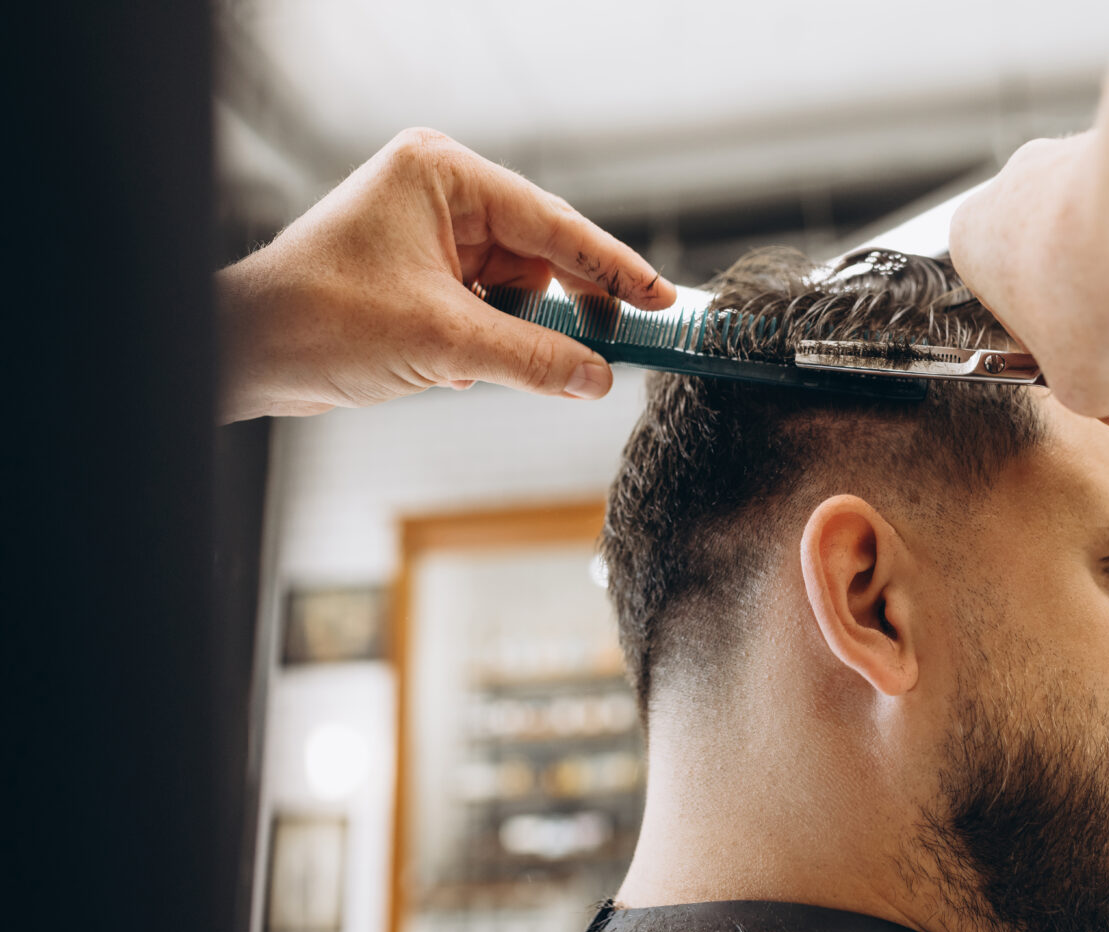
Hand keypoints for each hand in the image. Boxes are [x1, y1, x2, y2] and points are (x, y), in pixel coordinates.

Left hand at [217, 128, 675, 421]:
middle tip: (608, 351)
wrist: (247, 353)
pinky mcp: (423, 275)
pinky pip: (487, 309)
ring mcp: (431, 235)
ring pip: (516, 290)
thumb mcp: (444, 341)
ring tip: (477, 363)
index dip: (613, 266)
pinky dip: (485, 343)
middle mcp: (440, 195)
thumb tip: (598, 377)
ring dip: (511, 335)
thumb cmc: (319, 319)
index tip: (660, 298)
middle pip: (539, 256)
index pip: (552, 221)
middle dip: (558, 310)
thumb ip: (534, 356)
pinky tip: (455, 367)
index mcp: (443, 175)